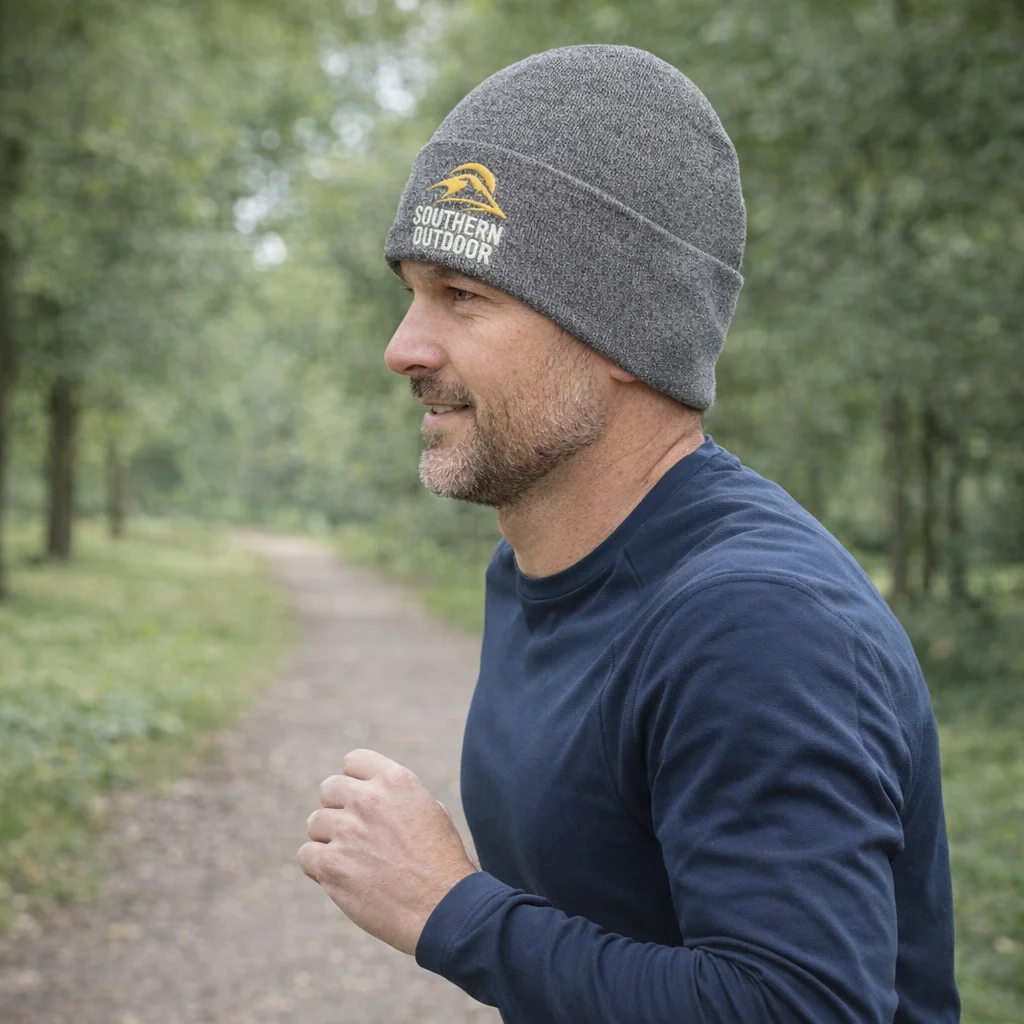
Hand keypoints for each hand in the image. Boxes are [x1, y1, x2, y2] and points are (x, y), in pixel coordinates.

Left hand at [298, 748, 477, 955]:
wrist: (444, 908)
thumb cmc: (442, 863)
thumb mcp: (431, 812)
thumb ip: (398, 798)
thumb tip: (375, 795)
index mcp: (396, 781)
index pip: (353, 761)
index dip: (354, 782)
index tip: (361, 802)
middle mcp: (369, 799)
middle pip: (329, 789)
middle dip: (339, 809)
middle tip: (355, 835)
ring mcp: (348, 831)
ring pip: (314, 823)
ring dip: (328, 840)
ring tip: (352, 860)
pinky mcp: (332, 865)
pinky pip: (306, 855)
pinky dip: (317, 867)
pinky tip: (340, 877)